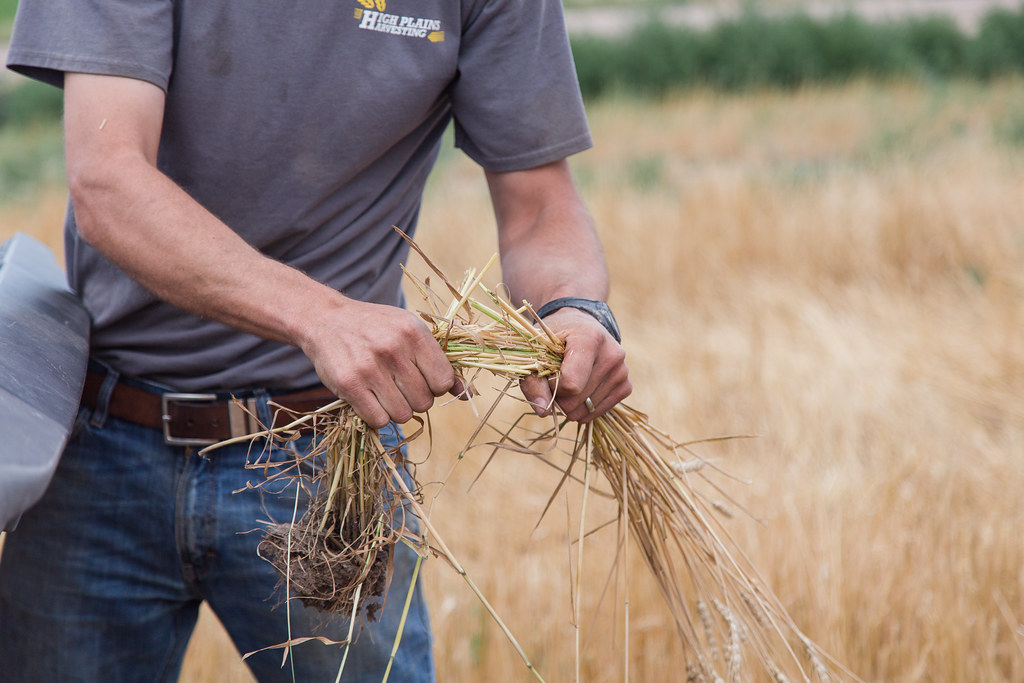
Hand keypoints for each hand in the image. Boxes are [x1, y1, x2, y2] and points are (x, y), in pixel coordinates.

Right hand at [300, 298, 461, 428]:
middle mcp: (394, 349)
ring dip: (396, 410)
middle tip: (399, 385)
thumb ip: (439, 362)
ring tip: (384, 392)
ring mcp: (370, 367)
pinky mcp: (348, 384)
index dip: (435, 386)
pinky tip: (369, 398)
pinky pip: (378, 420)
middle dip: (414, 399)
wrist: (325, 319)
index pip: (444, 381)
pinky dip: (376, 415)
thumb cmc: (376, 328)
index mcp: (414, 333)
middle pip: (424, 402)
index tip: (421, 379)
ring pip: (403, 415)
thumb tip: (468, 393)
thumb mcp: (410, 333)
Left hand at [520, 308, 631, 422]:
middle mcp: (612, 354)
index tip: (547, 372)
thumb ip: (533, 381)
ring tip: (568, 381)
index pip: (571, 383)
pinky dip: (584, 408)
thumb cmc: (554, 338)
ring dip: (570, 403)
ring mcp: (622, 371)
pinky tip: (579, 392)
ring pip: (587, 408)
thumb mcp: (536, 352)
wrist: (579, 327)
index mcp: (590, 338)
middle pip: (577, 398)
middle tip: (556, 378)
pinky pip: (599, 411)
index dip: (551, 385)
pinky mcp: (626, 385)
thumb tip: (542, 411)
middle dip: (559, 396)